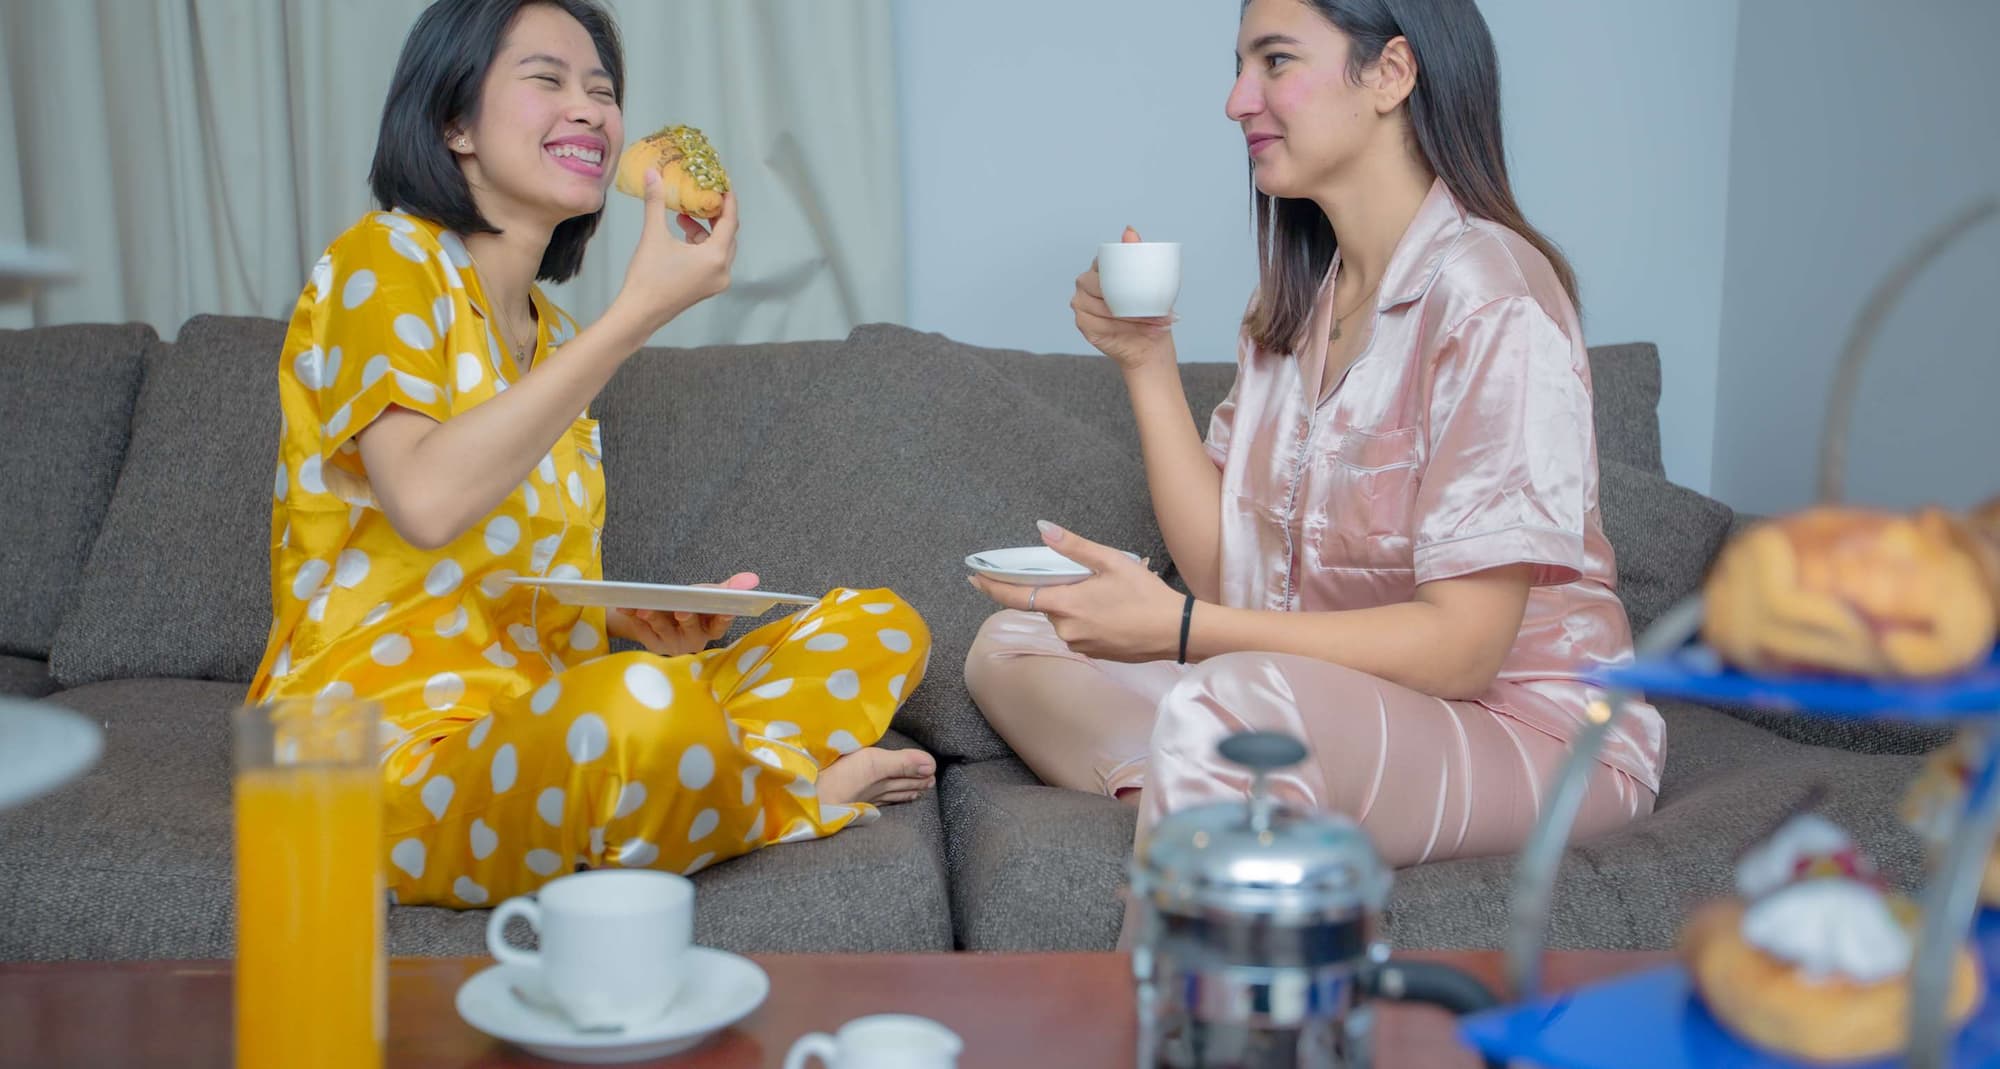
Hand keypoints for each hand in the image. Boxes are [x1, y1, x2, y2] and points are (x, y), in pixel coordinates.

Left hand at [610, 572, 759, 656]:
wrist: (659, 616)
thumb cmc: (690, 605)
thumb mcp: (707, 595)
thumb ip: (728, 588)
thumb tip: (752, 578)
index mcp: (710, 628)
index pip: (720, 626)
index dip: (723, 619)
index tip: (726, 610)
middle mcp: (693, 639)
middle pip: (690, 628)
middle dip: (686, 619)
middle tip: (681, 610)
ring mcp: (671, 643)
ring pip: (663, 630)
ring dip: (655, 618)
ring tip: (645, 608)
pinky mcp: (651, 643)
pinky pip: (641, 629)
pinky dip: (632, 617)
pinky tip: (625, 607)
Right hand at [614, 172, 739, 331]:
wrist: (639, 312)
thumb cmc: (648, 276)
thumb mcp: (653, 235)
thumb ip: (655, 202)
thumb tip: (651, 172)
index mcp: (715, 257)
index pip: (730, 222)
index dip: (728, 201)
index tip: (723, 184)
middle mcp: (722, 271)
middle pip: (727, 235)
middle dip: (715, 215)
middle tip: (702, 197)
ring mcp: (717, 282)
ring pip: (719, 248)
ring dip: (704, 231)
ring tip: (682, 217)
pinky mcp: (707, 288)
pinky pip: (712, 260)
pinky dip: (701, 246)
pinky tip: (682, 237)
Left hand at [967, 521, 1182, 661]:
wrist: (1177, 632)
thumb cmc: (1147, 595)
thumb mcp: (1111, 562)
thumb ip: (1073, 547)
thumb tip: (1043, 528)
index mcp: (1065, 605)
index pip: (1015, 597)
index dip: (992, 587)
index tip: (974, 578)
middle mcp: (1065, 629)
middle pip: (1045, 604)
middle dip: (1055, 589)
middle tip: (1085, 576)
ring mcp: (1079, 644)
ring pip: (1063, 618)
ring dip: (1073, 604)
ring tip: (1107, 593)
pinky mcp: (1093, 653)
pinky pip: (1078, 631)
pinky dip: (1086, 617)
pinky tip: (1111, 609)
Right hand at [1072, 227, 1175, 371]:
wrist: (1146, 342)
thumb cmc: (1146, 309)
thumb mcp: (1148, 279)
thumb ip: (1137, 253)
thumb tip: (1129, 230)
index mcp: (1099, 267)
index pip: (1106, 263)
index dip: (1128, 277)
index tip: (1149, 290)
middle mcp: (1085, 282)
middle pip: (1104, 287)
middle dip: (1134, 301)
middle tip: (1162, 311)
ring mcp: (1080, 302)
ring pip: (1107, 307)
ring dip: (1135, 318)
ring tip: (1158, 322)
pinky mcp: (1082, 322)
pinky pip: (1102, 324)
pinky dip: (1126, 329)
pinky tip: (1143, 331)